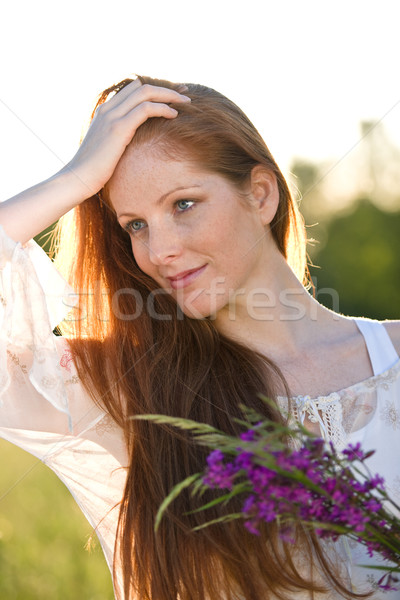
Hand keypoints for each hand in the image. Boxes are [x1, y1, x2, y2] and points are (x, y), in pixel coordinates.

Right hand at [61, 79, 190, 197]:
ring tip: (186, 102)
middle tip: (185, 93)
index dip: (154, 90)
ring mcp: (112, 117)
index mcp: (104, 112)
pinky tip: (174, 115)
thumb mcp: (107, 150)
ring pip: (145, 92)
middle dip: (165, 88)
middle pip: (141, 86)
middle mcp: (108, 109)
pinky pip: (145, 109)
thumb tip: (133, 147)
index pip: (132, 90)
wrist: (78, 179)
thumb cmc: (94, 171)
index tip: (173, 96)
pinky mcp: (119, 128)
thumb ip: (119, 140)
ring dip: (168, 95)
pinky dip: (162, 108)